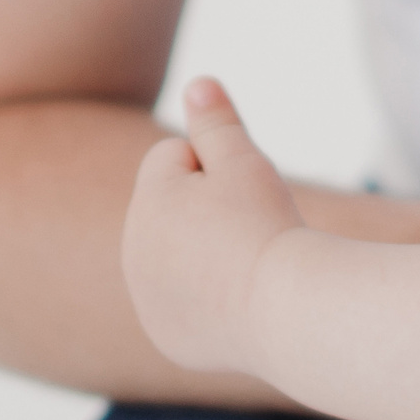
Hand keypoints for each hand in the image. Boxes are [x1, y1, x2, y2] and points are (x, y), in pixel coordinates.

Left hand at [121, 77, 303, 373]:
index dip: (218, 167)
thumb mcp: (245, 162)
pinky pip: (183, 301)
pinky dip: (205, 300)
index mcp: (145, 201)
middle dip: (204, 209)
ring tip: (244, 270)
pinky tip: (236, 306)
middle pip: (172, 208)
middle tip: (249, 235)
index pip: (173, 157)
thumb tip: (196, 83)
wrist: (287, 313)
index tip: (244, 199)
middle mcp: (132, 251)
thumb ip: (215, 121)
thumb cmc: (268, 226)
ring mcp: (146, 299)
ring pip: (177, 254)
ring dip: (204, 252)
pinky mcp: (166, 336)